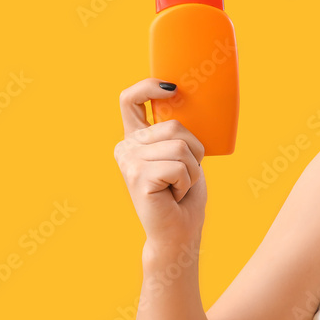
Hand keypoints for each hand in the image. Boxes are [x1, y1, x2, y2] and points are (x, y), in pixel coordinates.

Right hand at [114, 78, 207, 251]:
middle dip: (194, 152)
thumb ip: (177, 133)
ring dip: (192, 171)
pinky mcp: (138, 176)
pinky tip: (173, 196)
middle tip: (182, 177)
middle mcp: (126, 146)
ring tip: (178, 187)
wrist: (177, 233)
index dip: (149, 87)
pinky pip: (180, 166)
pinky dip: (187, 183)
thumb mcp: (184, 155)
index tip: (172, 88)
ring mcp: (128, 160)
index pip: (130, 99)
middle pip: (173, 126)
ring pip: (180, 147)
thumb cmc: (184, 195)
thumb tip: (184, 99)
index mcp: (135, 138)